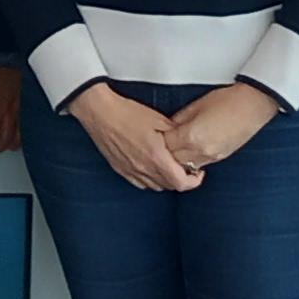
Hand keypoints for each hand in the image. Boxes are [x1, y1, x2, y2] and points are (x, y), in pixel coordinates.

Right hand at [68, 84, 202, 192]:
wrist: (100, 112)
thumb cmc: (127, 113)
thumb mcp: (159, 119)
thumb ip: (176, 134)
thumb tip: (187, 140)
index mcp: (156, 157)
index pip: (180, 182)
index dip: (194, 182)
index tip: (198, 173)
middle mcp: (143, 168)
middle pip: (169, 186)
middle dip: (181, 179)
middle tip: (186, 168)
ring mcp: (130, 171)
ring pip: (154, 186)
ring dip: (165, 180)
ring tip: (169, 167)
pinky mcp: (120, 169)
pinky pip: (139, 183)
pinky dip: (149, 180)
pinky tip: (151, 168)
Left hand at [161, 81, 276, 174]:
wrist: (254, 105)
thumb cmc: (227, 100)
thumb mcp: (196, 106)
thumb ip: (178, 120)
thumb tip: (166, 128)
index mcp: (191, 136)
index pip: (164, 146)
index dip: (156, 141)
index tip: (150, 137)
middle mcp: (200, 151)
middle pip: (171, 161)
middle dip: (163, 154)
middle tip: (155, 147)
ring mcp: (211, 157)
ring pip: (184, 168)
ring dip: (175, 161)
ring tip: (170, 152)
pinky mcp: (219, 158)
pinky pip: (198, 166)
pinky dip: (189, 162)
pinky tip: (186, 154)